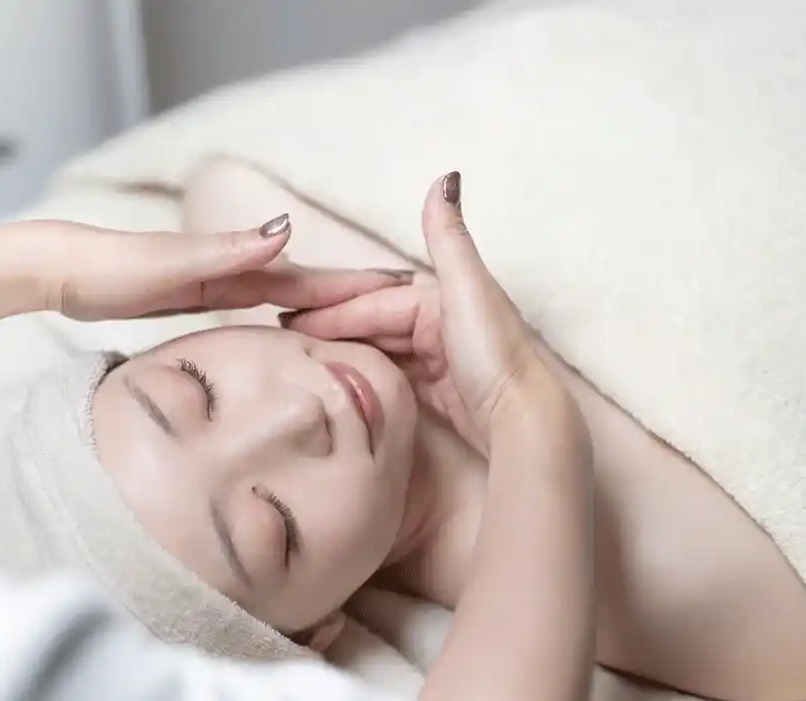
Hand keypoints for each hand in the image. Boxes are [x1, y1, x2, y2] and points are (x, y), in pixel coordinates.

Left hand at [10, 215, 413, 321]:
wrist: (65, 269)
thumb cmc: (113, 269)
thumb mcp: (171, 262)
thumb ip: (228, 249)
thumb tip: (287, 230)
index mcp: (236, 264)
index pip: (308, 277)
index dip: (354, 283)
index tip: (402, 285)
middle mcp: (234, 268)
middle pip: (305, 283)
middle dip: (352, 290)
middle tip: (401, 297)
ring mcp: (216, 281)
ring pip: (284, 294)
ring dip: (323, 301)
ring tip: (362, 311)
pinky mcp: (196, 296)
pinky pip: (256, 306)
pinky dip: (282, 312)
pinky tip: (288, 323)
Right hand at [284, 173, 571, 453]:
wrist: (523, 419)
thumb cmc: (493, 352)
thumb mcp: (467, 288)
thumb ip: (447, 238)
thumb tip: (445, 176)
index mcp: (442, 298)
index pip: (375, 302)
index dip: (331, 310)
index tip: (285, 319)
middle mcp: (442, 325)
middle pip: (375, 326)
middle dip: (331, 332)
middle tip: (283, 344)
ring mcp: (441, 362)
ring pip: (382, 353)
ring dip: (346, 355)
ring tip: (303, 367)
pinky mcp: (442, 397)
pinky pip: (394, 380)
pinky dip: (368, 378)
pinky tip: (343, 386)